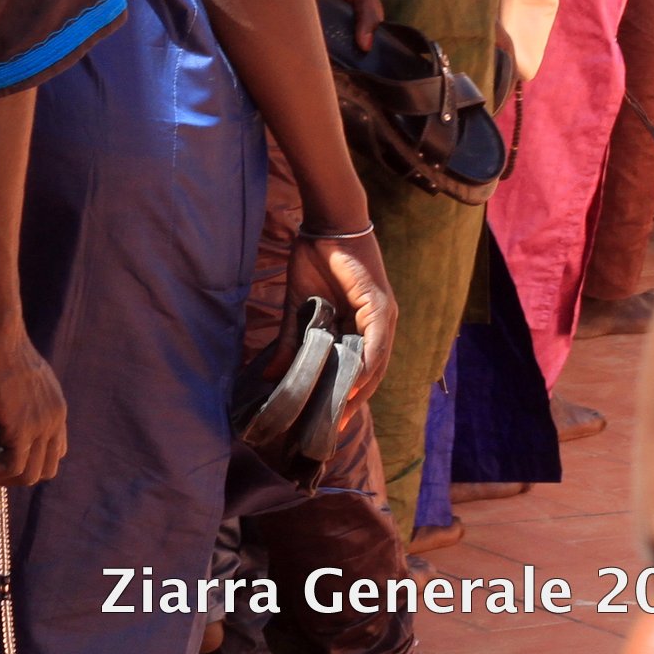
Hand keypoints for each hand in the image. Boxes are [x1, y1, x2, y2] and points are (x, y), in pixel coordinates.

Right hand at [0, 322, 67, 484]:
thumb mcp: (6, 398)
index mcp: (57, 410)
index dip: (27, 464)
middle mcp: (56, 421)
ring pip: (29, 475)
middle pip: (45, 471)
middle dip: (14, 479)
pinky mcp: (24, 427)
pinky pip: (12, 465)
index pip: (53, 454)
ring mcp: (43, 425)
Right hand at [286, 224, 396, 418]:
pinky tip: (355, 385)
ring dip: (360, 392)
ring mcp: (384, 317)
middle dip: (352, 404)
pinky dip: (366, 366)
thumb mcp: (299, 308)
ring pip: (377, 364)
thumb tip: (270, 375)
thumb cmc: (316, 260)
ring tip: (340, 415)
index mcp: (361, 326)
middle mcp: (378, 325)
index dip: (344, 398)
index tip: (325, 423)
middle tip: (331, 430)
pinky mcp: (381, 307)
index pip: (357, 371)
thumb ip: (291, 341)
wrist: (327, 224)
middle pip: (370, 375)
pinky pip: (377, 344)